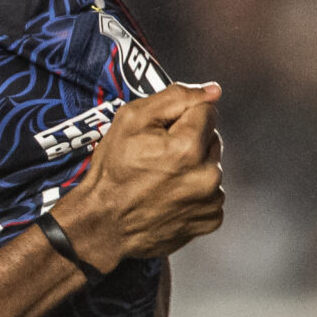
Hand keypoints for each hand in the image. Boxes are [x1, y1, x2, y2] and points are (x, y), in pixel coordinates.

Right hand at [55, 82, 224, 272]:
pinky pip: (211, 193)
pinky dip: (194, 193)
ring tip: (161, 180)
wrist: (103, 225)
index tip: (159, 135)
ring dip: (193, 168)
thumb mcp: (130, 121)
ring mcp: (211, 200)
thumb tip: (213, 90)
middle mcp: (207, 175)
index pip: (206, 110)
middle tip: (156, 159)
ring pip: (211, 166)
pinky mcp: (211, 219)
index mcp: (188, 147)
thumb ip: (175, 97)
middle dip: (189, 142)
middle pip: (212, 138)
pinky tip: (169, 197)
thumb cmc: (112, 172)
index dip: (180, 118)